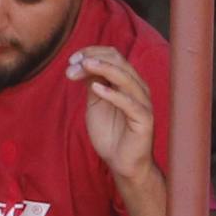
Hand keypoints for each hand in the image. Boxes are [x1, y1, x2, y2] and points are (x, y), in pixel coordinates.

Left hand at [71, 46, 156, 183]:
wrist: (121, 162)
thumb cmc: (110, 133)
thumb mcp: (95, 105)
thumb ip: (92, 85)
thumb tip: (82, 65)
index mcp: (127, 82)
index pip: (114, 57)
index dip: (93, 53)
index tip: (72, 58)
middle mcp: (137, 87)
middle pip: (119, 62)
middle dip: (94, 59)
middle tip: (73, 63)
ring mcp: (142, 102)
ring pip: (126, 78)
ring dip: (104, 69)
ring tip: (86, 65)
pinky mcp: (143, 118)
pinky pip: (129, 103)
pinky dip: (113, 94)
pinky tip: (96, 89)